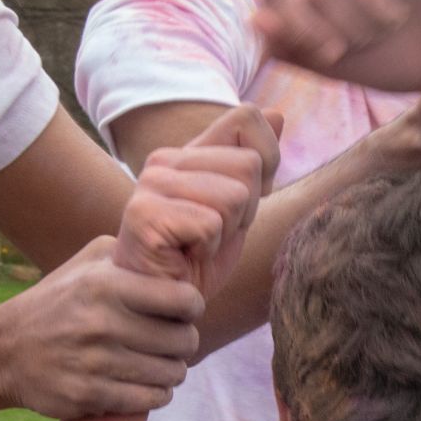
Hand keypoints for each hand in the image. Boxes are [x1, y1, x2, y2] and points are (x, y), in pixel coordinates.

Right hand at [0, 236, 205, 418]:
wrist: (3, 350)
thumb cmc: (56, 302)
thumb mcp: (85, 263)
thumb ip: (130, 253)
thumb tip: (174, 255)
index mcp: (105, 286)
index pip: (183, 300)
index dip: (192, 308)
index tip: (183, 312)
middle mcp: (101, 324)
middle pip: (183, 342)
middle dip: (185, 343)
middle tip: (174, 342)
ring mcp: (94, 364)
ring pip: (171, 375)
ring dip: (172, 371)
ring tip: (162, 363)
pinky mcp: (88, 397)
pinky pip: (149, 400)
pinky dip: (157, 394)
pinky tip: (149, 385)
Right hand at [115, 105, 281, 298]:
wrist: (161, 306)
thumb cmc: (195, 261)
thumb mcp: (236, 208)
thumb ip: (254, 161)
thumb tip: (276, 114)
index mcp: (186, 153)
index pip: (248, 118)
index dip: (265, 164)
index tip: (240, 204)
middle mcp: (164, 160)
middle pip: (249, 164)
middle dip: (246, 209)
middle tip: (213, 235)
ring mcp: (150, 185)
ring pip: (235, 195)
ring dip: (227, 232)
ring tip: (198, 246)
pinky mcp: (144, 215)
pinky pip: (211, 224)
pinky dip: (208, 250)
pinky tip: (185, 257)